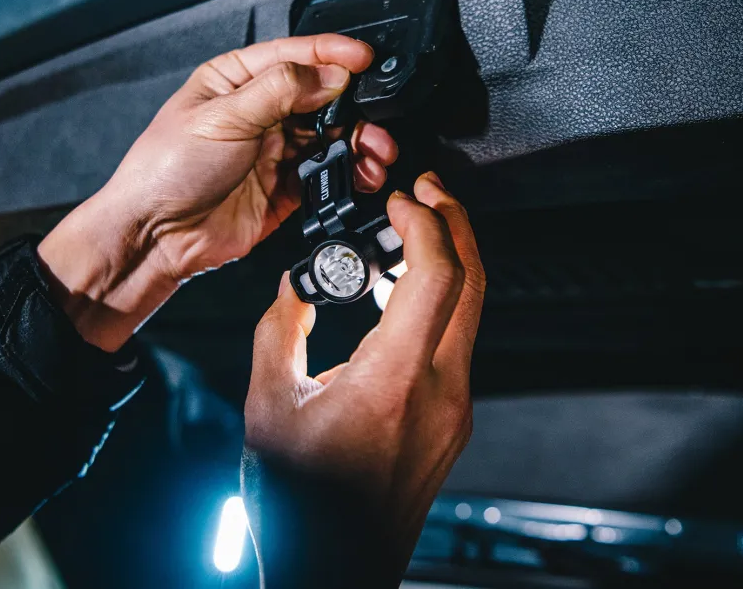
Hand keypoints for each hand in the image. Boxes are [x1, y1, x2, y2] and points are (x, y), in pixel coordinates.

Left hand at [38, 35, 396, 351]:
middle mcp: (260, 111)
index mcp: (237, 80)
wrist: (157, 235)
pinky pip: (327, 174)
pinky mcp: (286, 186)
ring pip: (330, 137)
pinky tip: (362, 175)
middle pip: (321, 98)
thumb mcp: (222, 117)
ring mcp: (274, 150)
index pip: (294, 56)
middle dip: (354, 106)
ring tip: (376, 151)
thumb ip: (281, 91)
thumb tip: (330, 75)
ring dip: (358, 142)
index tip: (363, 58)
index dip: (332, 54)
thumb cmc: (166, 169)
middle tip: (375, 118)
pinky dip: (349, 173)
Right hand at [242, 173, 484, 585]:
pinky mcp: (453, 420)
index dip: (427, 223)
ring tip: (418, 230)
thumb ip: (281, 331)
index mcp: (391, 383)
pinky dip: (442, 300)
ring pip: (472, 311)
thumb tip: (295, 287)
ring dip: (451, 260)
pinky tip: (410, 291)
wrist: (333, 570)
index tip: (404, 200)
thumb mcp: (269, 406)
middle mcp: (438, 392)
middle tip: (429, 191)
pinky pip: (458, 341)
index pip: (436, 277)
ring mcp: (454, 408)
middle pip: (473, 283)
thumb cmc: (300, 506)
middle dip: (456, 223)